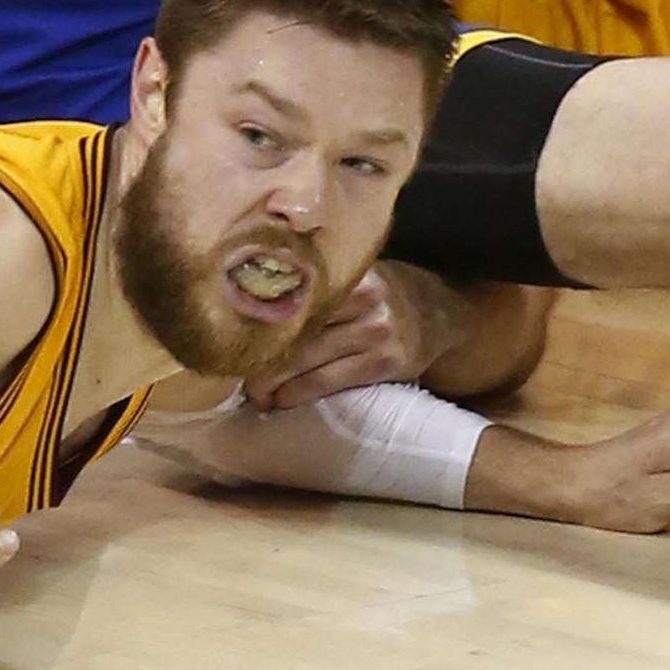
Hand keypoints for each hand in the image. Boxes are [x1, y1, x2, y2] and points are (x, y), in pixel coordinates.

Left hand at [244, 264, 463, 409]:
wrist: (437, 312)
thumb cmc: (379, 292)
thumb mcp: (352, 272)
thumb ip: (314, 278)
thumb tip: (248, 292)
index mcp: (346, 269)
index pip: (289, 295)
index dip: (256, 322)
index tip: (232, 339)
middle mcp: (362, 298)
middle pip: (293, 330)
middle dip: (260, 358)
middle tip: (238, 375)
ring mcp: (375, 332)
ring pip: (306, 361)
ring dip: (273, 383)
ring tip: (256, 394)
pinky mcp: (385, 363)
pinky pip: (329, 382)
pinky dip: (299, 394)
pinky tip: (282, 401)